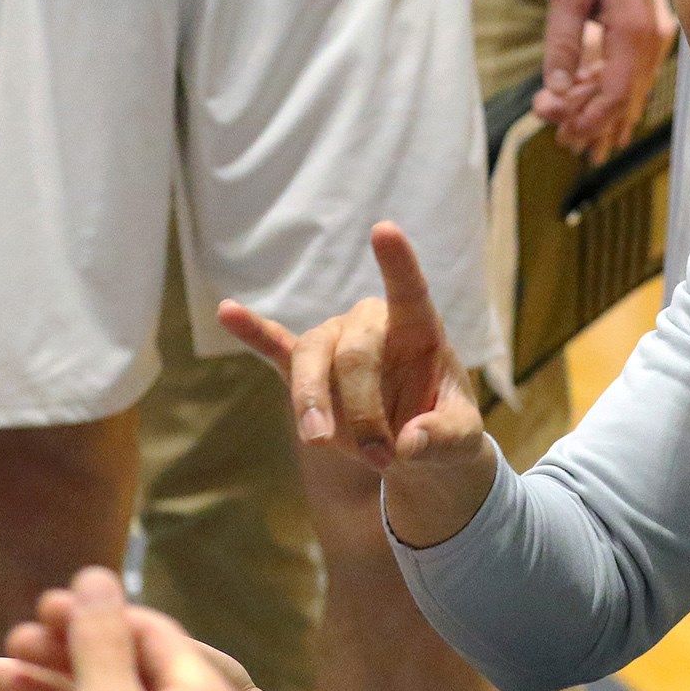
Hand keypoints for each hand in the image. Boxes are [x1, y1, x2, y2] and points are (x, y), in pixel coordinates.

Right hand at [214, 223, 487, 479]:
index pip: (408, 290)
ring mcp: (335, 343)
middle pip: (354, 352)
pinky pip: (276, 347)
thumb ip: (443, 438)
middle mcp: (371, 325)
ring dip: (313, 401)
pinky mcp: (306, 370)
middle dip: (363, 410)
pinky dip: (253, 332)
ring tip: (318, 441)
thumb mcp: (462, 441)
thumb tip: (409, 443)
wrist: (413, 448)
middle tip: (382, 459)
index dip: (398, 264)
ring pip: (312, 357)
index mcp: (418, 328)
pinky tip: (228, 312)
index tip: (384, 231)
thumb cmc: (442, 428)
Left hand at [531, 0, 673, 162]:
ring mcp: (653, 35)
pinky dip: (610, 92)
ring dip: (601, 112)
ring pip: (629, 88)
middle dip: (592, 122)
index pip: (615, 92)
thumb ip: (563, 44)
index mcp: (634, 31)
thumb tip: (558, 91)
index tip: (562, 134)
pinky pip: (631, 72)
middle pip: (624, 97)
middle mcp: (651, 39)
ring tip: (573, 135)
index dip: (590, 119)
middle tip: (560, 140)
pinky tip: (593, 107)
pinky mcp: (646, 30)